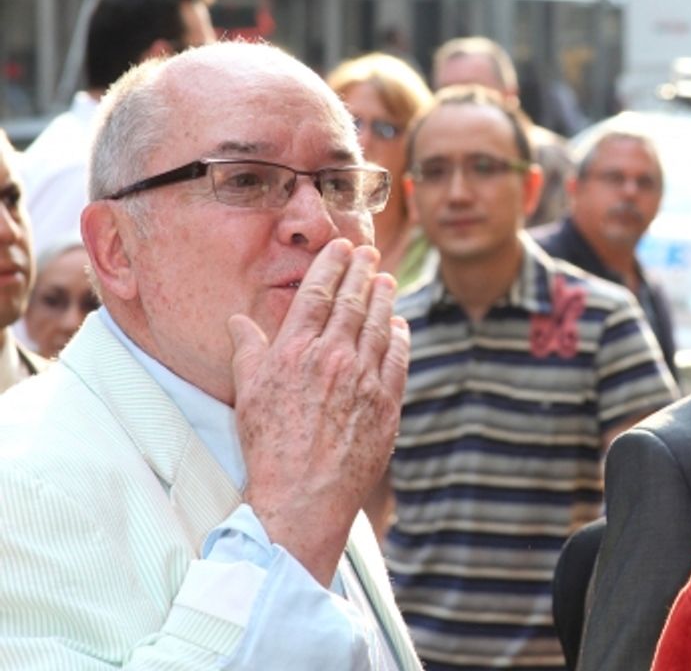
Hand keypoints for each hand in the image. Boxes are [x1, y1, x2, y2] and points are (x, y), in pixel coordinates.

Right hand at [228, 239, 408, 583]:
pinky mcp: (387, 403)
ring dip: (383, 298)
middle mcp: (333, 358)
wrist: (304, 494)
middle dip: (361, 272)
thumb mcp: (248, 393)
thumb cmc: (269, 447)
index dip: (332, 265)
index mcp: (296, 351)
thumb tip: (238, 320)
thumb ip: (247, 350)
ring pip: (378, 325)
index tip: (342, 248)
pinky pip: (398, 359)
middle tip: (369, 252)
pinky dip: (401, 337)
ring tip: (385, 280)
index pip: (317, 293)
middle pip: (352, 302)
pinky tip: (400, 324)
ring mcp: (364, 380)